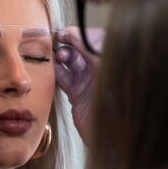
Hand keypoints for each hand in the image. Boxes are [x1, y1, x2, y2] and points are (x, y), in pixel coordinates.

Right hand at [54, 27, 101, 144]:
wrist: (112, 135)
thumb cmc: (118, 101)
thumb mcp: (106, 67)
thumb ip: (90, 48)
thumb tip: (72, 33)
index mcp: (112, 61)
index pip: (94, 40)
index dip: (78, 34)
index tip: (65, 33)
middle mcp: (100, 70)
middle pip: (80, 50)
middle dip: (68, 44)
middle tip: (57, 42)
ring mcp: (88, 83)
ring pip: (70, 64)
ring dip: (60, 57)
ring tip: (55, 56)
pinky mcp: (77, 96)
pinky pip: (64, 80)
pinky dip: (55, 72)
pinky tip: (49, 68)